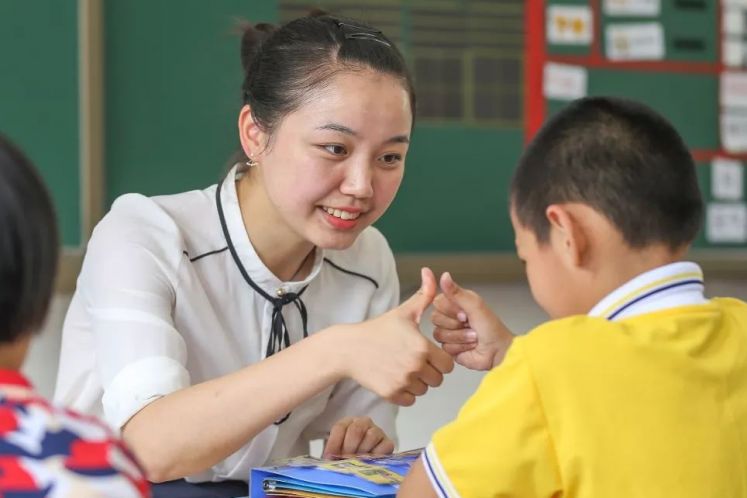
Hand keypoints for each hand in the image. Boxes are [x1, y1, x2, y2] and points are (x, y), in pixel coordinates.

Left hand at [322, 417, 393, 458]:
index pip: (339, 428)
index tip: (330, 457)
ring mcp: (377, 431)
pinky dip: (376, 455)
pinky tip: (370, 463)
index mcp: (347, 422)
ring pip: (371, 436)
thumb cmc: (349, 456)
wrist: (368, 463)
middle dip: (349, 448)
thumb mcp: (338, 452)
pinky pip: (384, 446)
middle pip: (356, 430)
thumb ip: (333, 454)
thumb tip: (329, 460)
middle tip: (346, 460)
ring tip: (357, 462)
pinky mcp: (388, 442)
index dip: (334, 443)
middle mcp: (363, 422)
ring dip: (363, 452)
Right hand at [340, 268, 454, 405]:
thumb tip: (431, 272)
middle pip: (438, 379)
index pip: (448, 364)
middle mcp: (415, 366)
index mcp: (422, 347)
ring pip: (424, 390)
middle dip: (429, 372)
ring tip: (403, 368)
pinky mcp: (391, 393)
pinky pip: (411, 400)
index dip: (439, 359)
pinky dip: (406, 393)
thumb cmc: (378, 330)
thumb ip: (424, 295)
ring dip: (418, 383)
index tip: (427, 353)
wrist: (349, 349)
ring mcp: (402, 381)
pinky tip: (395, 377)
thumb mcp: (403, 312)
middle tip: (414, 361)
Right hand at [431, 272, 513, 370]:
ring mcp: (449, 332)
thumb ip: (456, 292)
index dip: (450, 309)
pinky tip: (470, 346)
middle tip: (470, 324)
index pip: (437, 302)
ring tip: (474, 336)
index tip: (464, 313)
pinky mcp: (449, 347)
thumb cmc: (492, 328)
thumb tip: (444, 276)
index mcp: (456, 303)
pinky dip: (460, 347)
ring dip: (460, 336)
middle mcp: (451, 317)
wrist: (498, 351)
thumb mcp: (475, 306)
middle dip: (456, 324)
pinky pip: (445, 347)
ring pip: (439, 334)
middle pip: (436, 318)